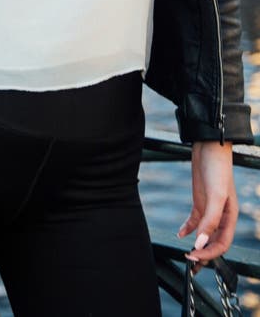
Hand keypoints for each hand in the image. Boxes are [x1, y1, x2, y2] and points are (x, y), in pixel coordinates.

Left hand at [176, 140, 237, 275]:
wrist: (209, 147)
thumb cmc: (218, 169)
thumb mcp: (215, 196)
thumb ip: (209, 220)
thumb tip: (200, 243)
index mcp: (230, 217)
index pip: (222, 244)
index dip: (209, 254)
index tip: (194, 257)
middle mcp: (221, 216)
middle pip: (213, 242)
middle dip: (203, 255)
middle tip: (189, 264)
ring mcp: (209, 209)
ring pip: (204, 234)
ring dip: (196, 246)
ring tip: (186, 256)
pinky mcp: (200, 201)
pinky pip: (195, 220)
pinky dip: (188, 229)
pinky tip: (180, 234)